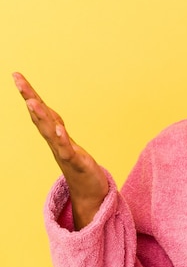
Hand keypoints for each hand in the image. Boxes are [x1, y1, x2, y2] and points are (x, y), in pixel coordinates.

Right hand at [13, 72, 107, 228]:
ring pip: (49, 131)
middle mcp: (54, 140)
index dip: (29, 92)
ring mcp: (64, 151)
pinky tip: (59, 129)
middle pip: (40, 116)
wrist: (89, 191)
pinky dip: (62, 139)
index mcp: (53, 133)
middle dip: (29, 97)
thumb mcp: (66, 141)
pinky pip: (67, 150)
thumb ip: (55, 127)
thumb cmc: (78, 165)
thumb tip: (46, 111)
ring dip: (40, 116)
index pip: (39, 110)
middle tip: (18, 80)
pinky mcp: (76, 162)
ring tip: (31, 101)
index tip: (17, 75)